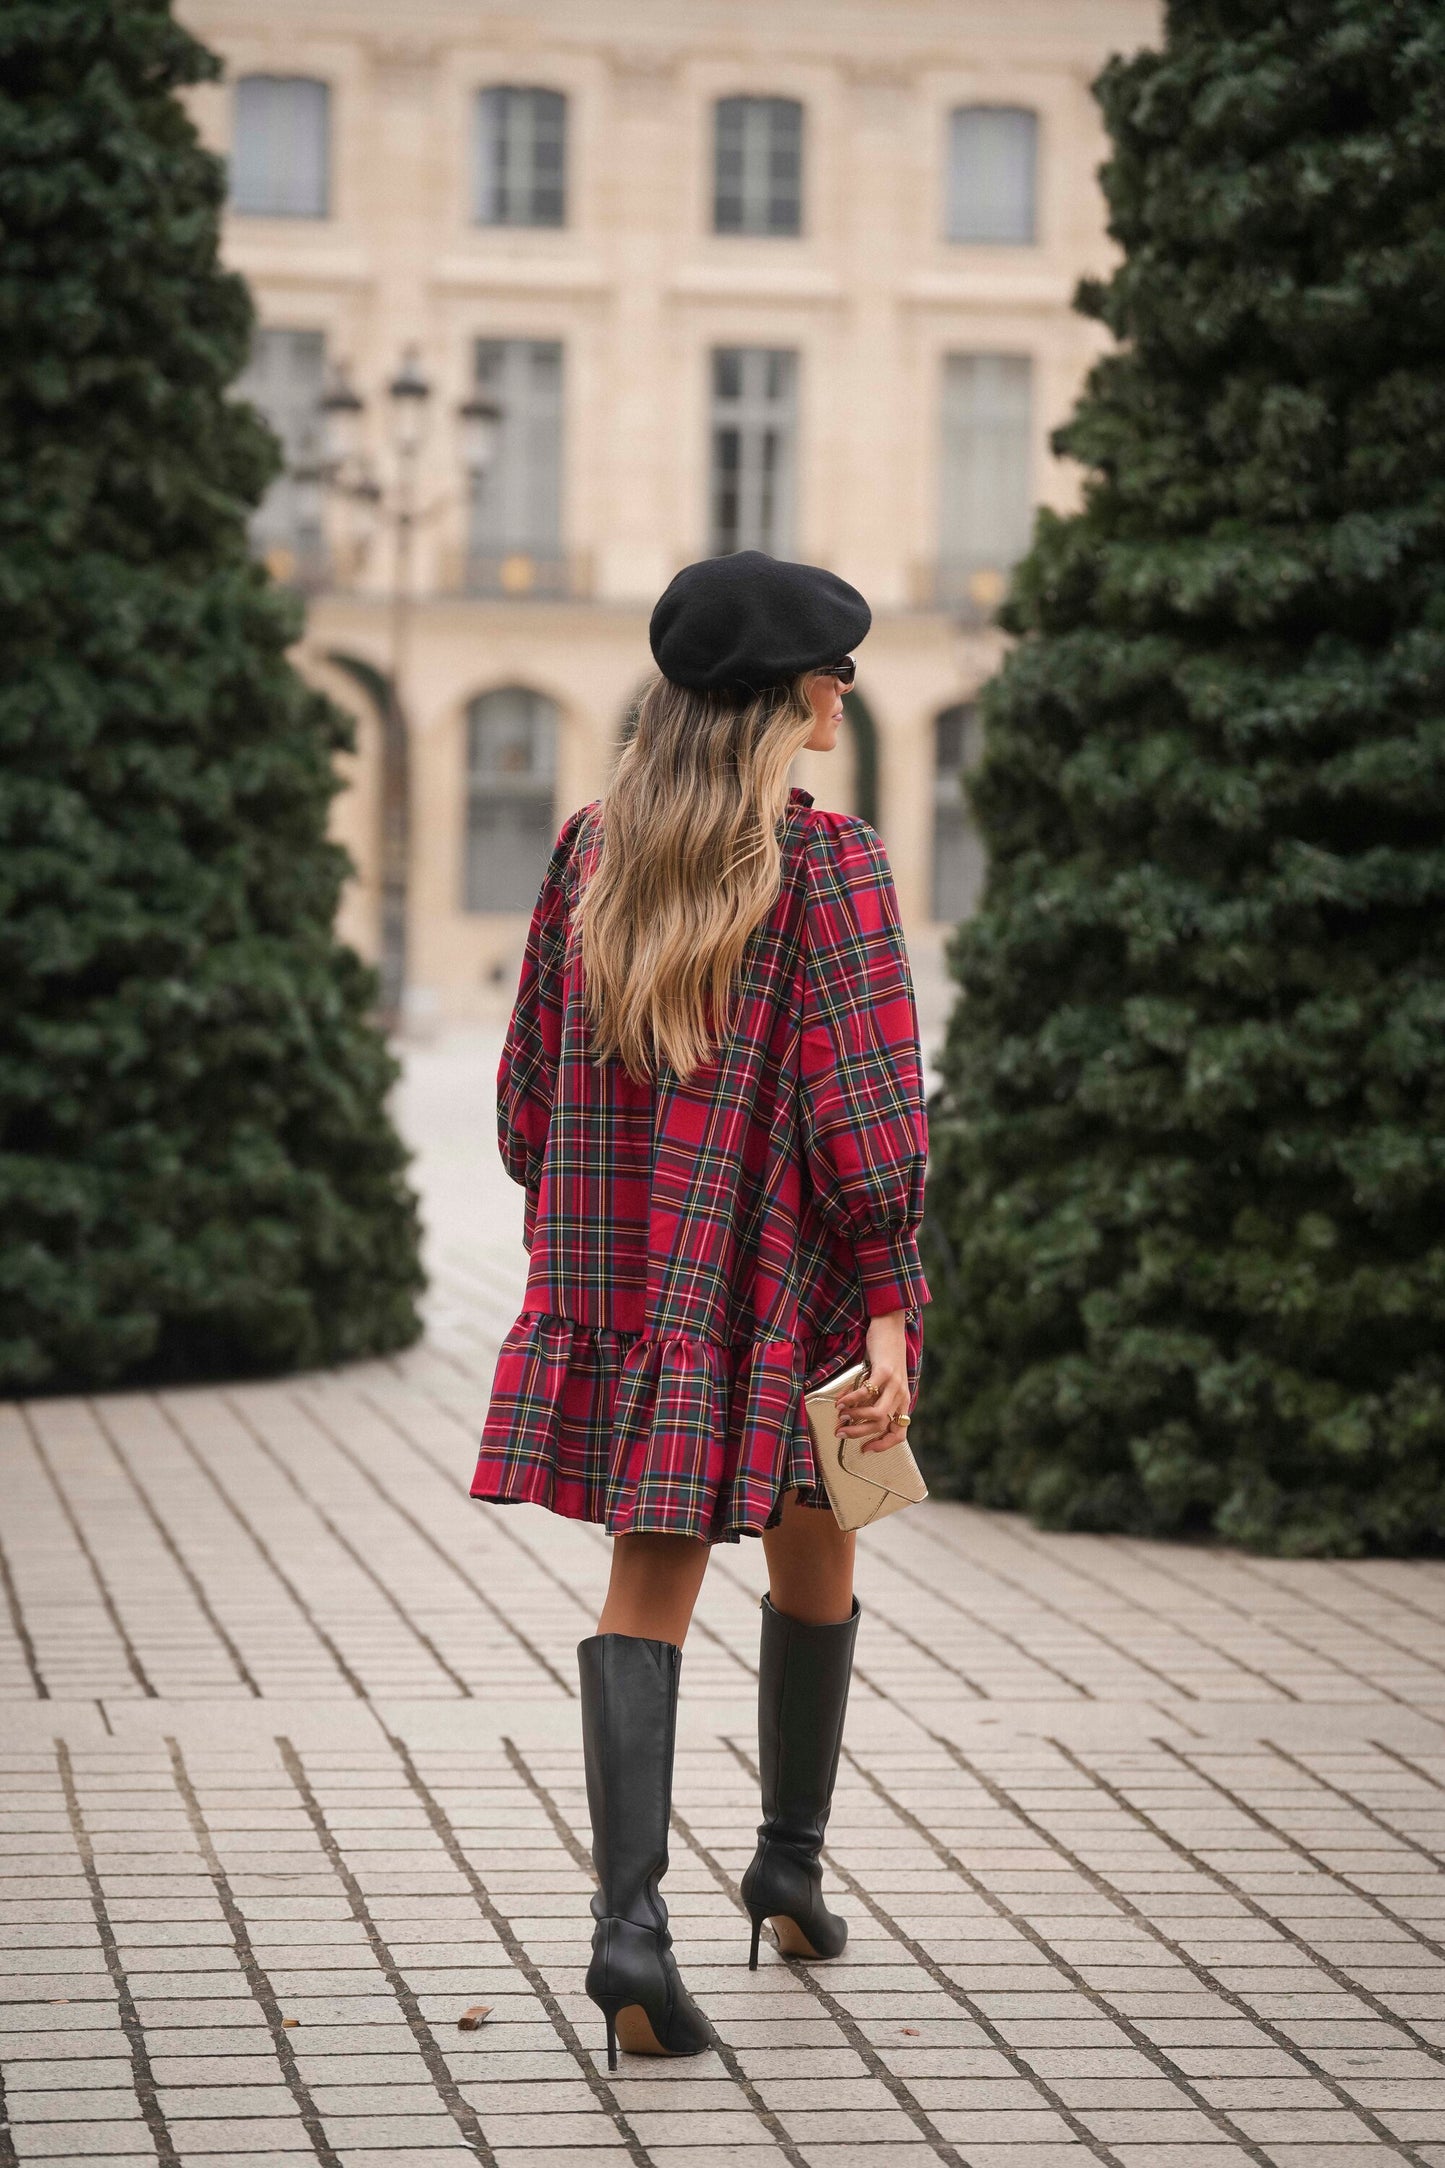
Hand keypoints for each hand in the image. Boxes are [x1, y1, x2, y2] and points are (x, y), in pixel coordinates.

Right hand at [836, 1309, 910, 1454]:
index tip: (865, 1449)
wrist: (891, 1326)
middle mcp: (901, 1395)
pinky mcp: (885, 1371)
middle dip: (859, 1433)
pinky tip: (841, 1400)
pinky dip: (851, 1399)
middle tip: (841, 1432)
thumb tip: (850, 1412)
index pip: (899, 1433)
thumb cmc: (885, 1353)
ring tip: (840, 1415)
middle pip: (882, 1426)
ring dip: (855, 1418)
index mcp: (902, 1400)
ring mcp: (895, 1384)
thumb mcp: (884, 1380)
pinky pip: (867, 1393)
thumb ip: (874, 1396)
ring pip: (877, 1414)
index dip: (883, 1445)